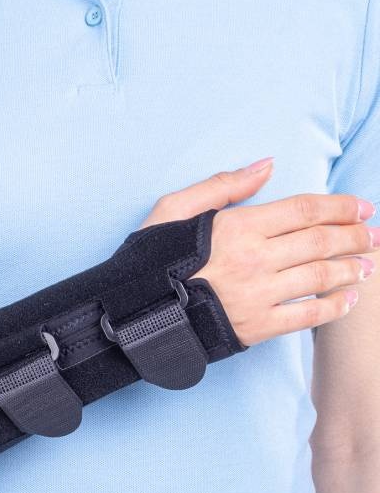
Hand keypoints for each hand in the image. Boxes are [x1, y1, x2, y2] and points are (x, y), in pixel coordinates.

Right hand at [142, 158, 377, 344]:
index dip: (339, 207)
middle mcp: (255, 259)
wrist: (135, 312)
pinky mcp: (256, 327)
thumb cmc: (152, 258)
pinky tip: (348, 299)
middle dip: (354, 236)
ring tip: (369, 264)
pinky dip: (333, 308)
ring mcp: (258, 295)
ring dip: (351, 269)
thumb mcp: (174, 208)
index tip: (362, 207)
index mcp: (237, 226)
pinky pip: (305, 317)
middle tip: (376, 234)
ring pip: (319, 278)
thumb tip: (266, 165)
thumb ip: (222, 185)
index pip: (303, 211)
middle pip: (319, 242)